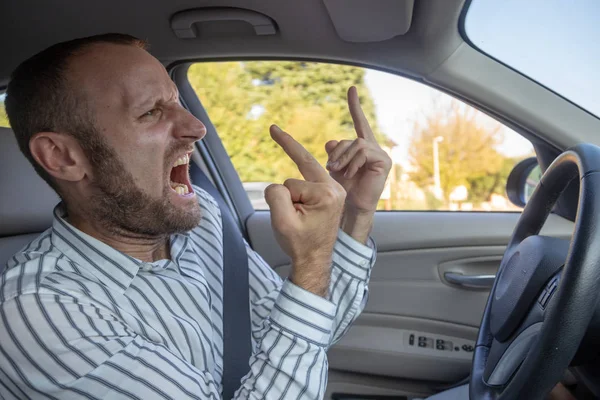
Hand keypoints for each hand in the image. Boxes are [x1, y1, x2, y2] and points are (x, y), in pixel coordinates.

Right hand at [265, 125, 345, 296]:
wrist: (314, 261)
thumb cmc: (299, 244)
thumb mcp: (282, 221)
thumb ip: (276, 194)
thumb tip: (278, 185)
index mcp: (326, 194)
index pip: (291, 183)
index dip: (284, 200)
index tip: (292, 220)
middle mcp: (335, 189)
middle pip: (304, 163)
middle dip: (288, 145)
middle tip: (274, 128)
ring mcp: (335, 191)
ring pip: (302, 178)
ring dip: (293, 194)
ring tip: (299, 218)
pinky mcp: (332, 194)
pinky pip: (309, 180)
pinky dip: (298, 190)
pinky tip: (297, 185)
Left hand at [325, 87, 391, 240]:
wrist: (352, 208)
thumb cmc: (344, 190)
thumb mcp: (335, 168)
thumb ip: (334, 153)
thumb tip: (331, 142)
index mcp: (361, 147)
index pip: (359, 122)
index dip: (355, 106)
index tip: (351, 88)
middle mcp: (373, 148)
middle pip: (351, 139)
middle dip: (338, 152)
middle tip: (329, 167)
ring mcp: (381, 154)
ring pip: (356, 144)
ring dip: (343, 158)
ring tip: (336, 172)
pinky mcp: (384, 162)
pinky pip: (364, 153)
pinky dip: (353, 163)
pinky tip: (349, 175)